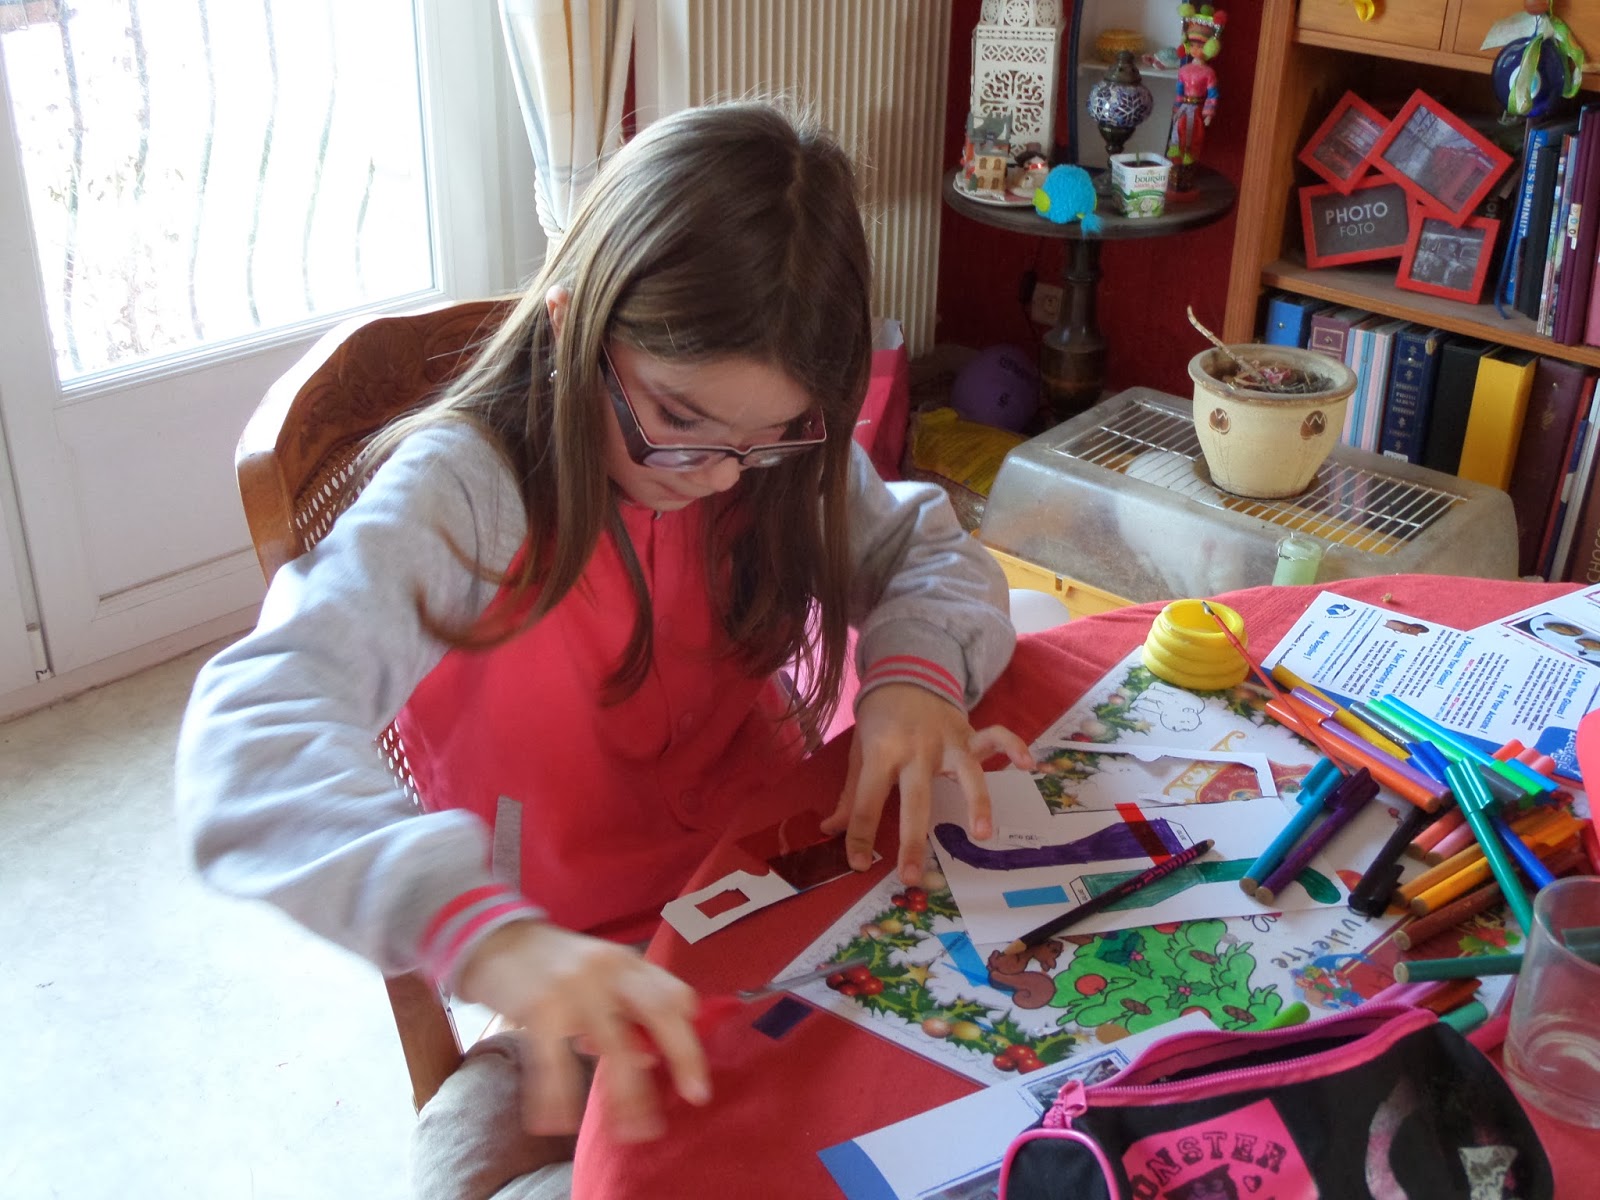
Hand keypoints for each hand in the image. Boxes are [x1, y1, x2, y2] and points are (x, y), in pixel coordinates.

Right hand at [455, 919, 709, 1142]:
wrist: (492, 939)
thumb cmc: (552, 965)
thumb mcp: (597, 974)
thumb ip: (626, 1007)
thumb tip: (648, 1057)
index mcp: (627, 963)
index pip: (674, 995)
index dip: (689, 1037)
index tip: (696, 1079)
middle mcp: (609, 970)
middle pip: (660, 1011)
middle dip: (682, 1055)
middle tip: (693, 1098)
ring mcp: (575, 987)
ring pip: (614, 1047)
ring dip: (626, 1096)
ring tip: (630, 1133)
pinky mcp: (539, 1008)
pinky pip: (555, 1064)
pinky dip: (557, 1099)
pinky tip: (556, 1125)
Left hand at [820, 683, 1033, 885]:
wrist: (905, 671)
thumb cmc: (880, 718)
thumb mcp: (859, 750)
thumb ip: (851, 792)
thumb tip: (831, 829)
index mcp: (881, 754)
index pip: (866, 801)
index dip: (859, 835)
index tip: (857, 864)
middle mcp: (916, 750)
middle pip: (915, 799)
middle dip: (913, 839)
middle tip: (912, 876)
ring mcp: (947, 741)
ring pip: (966, 774)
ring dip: (976, 803)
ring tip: (981, 835)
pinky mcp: (969, 734)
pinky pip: (996, 737)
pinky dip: (1014, 747)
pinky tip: (1029, 765)